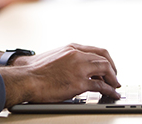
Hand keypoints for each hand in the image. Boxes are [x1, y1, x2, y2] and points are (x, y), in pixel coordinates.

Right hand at [0, 43, 120, 107]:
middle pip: (105, 59)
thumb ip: (70, 58)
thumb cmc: (37, 70)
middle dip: (113, 69)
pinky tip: (112, 94)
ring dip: (113, 79)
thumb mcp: (56, 56)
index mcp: (72, 48)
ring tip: (115, 87)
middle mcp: (78, 55)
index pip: (98, 50)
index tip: (110, 67)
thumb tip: (80, 67)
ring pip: (106, 69)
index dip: (108, 60)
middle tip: (115, 78)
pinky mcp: (79, 83)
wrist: (26, 77)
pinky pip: (101, 86)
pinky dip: (110, 90)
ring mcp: (79, 68)